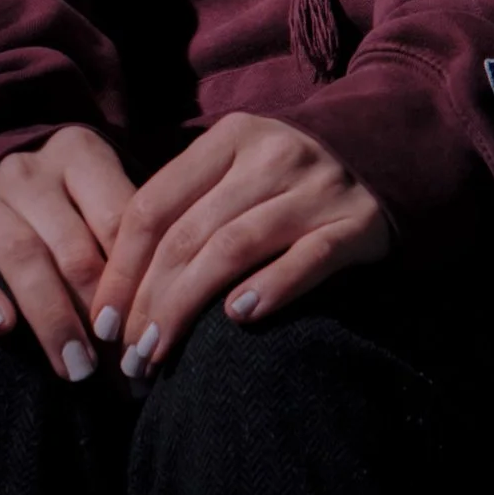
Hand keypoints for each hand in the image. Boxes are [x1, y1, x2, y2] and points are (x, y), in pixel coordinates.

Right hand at [0, 125, 136, 379]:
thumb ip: (132, 243)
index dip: (138, 284)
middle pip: (73, 248)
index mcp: (79, 154)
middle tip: (123, 369)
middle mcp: (28, 171)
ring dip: (52, 318)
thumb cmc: (63, 208)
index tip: (152, 335)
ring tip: (75, 368)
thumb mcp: (100, 204)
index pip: (120, 221)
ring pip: (20, 256)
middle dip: (101, 315)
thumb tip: (173, 318)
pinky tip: (1, 329)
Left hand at [91, 114, 391, 378]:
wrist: (390, 155)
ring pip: (234, 248)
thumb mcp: (236, 172)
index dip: (121, 268)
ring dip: (189, 308)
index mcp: (230, 138)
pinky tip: (240, 318)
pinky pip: (308, 260)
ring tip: (160, 355)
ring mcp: (317, 187)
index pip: (154, 206)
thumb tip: (115, 288)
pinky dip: (271, 288)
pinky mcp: (357, 223)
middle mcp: (272, 154)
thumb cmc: (288, 182)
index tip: (103, 322)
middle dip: (148, 302)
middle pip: (188, 235)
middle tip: (128, 356)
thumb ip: (185, 207)